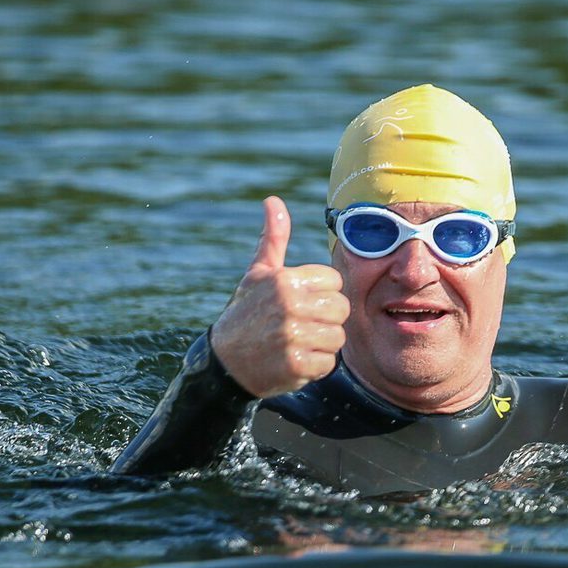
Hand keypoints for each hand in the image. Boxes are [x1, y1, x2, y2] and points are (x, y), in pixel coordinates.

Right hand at [211, 196, 349, 397]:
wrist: (225, 362)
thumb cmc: (246, 313)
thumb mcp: (258, 273)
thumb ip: (274, 238)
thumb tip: (273, 201)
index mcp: (286, 280)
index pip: (335, 282)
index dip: (321, 293)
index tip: (301, 302)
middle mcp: (290, 306)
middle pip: (341, 309)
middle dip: (325, 319)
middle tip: (301, 325)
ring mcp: (293, 336)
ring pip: (337, 337)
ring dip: (321, 344)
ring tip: (297, 342)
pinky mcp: (297, 365)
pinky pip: (328, 363)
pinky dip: (314, 366)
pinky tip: (294, 360)